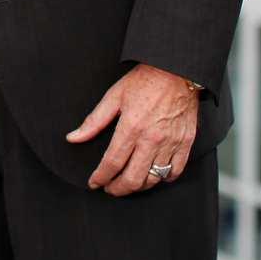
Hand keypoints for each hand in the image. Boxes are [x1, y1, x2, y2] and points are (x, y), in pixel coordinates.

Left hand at [66, 63, 199, 195]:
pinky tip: (153, 176)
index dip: (100, 177)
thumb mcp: (113, 96)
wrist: (177, 70)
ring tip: (128, 183)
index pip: (112, 163)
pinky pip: (175, 171)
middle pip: (133, 178)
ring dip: (138, 187)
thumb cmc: (144, 80)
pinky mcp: (186, 142)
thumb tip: (74, 137)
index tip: (94, 182)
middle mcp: (151, 139)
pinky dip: (164, 179)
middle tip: (109, 188)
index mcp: (130, 127)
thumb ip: (94, 121)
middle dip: (118, 189)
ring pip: (154, 179)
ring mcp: (170, 143)